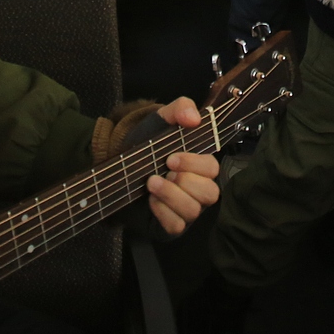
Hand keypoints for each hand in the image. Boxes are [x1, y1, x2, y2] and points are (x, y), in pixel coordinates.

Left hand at [144, 98, 220, 234]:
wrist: (120, 164)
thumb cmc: (147, 142)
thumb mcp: (162, 119)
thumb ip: (181, 108)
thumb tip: (194, 119)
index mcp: (200, 165)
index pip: (212, 169)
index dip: (193, 164)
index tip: (171, 158)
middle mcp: (198, 189)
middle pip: (210, 193)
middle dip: (185, 182)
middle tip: (164, 170)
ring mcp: (186, 209)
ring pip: (193, 210)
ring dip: (171, 195)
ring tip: (151, 183)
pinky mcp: (172, 225)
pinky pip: (176, 225)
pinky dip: (162, 212)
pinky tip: (150, 200)